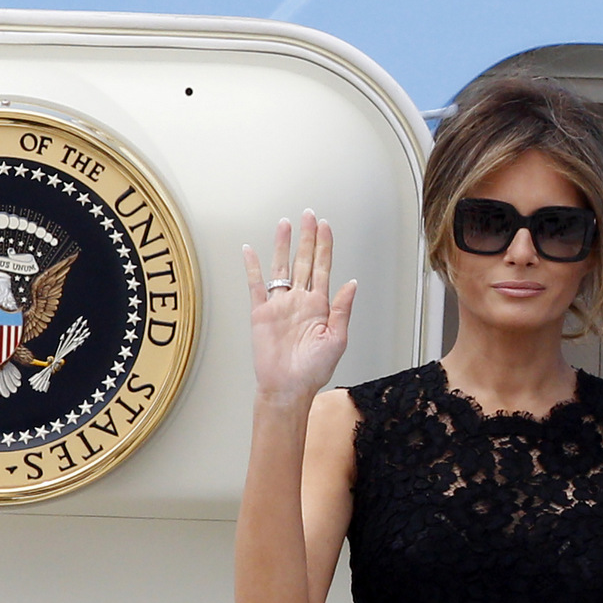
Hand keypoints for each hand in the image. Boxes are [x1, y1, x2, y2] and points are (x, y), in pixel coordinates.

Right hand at [243, 210, 356, 402]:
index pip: (323, 267)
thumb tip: (351, 282)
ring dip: (282, 245)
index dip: (325, 246)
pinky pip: (256, 285)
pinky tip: (250, 250)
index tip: (325, 226)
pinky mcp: (261, 312)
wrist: (288, 387)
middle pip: (304, 260)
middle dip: (307, 237)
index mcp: (320, 305)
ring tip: (285, 223)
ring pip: (280, 266)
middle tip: (308, 215)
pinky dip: (252, 267)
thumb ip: (342, 309)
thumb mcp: (337, 339)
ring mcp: (280, 304)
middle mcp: (300, 300)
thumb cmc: (314, 369)